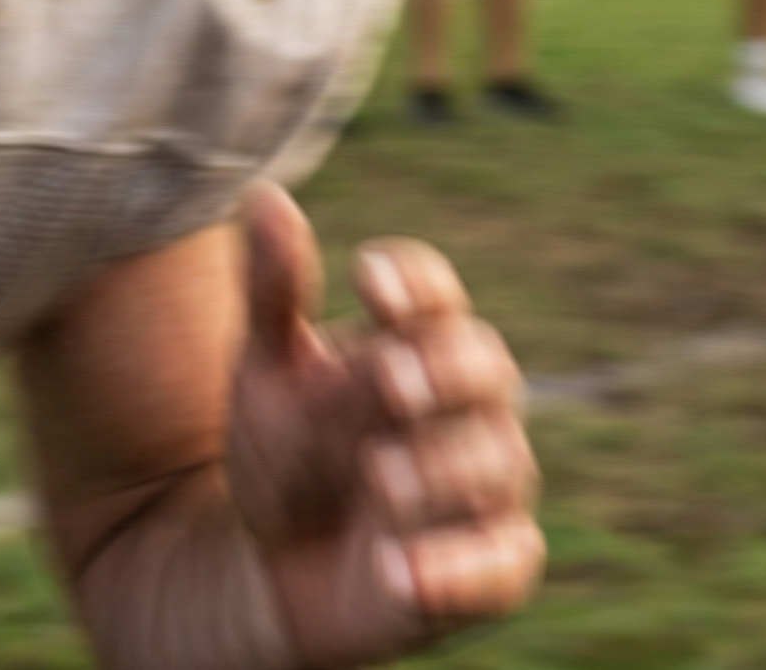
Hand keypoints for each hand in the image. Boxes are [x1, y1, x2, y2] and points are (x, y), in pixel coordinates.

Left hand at [227, 186, 542, 666]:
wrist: (268, 562)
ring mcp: (482, 488)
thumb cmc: (282, 448)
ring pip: (497, 463)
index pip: (435, 293)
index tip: (368, 280)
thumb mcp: (265, 369)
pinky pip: (502, 565)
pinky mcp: (488, 570)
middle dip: (444, 369)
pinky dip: (458, 567)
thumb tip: (263, 194)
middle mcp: (462, 407)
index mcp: (411, 342)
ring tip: (378, 475)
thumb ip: (273, 290)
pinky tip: (398, 567)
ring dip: (442, 466)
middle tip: (391, 379)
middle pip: (486, 366)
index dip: (413, 282)